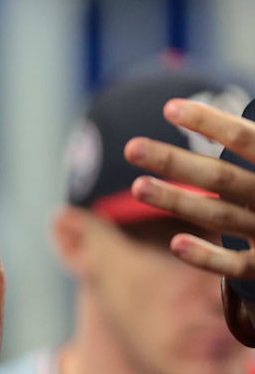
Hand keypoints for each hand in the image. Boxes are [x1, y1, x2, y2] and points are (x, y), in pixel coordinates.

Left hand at [126, 98, 254, 278]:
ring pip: (220, 217)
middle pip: (221, 178)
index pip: (246, 138)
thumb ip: (251, 143)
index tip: (169, 108)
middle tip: (130, 147)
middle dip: (175, 163)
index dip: (209, 122)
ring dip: (177, 202)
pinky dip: (208, 257)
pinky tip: (176, 243)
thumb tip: (212, 114)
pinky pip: (235, 266)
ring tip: (137, 186)